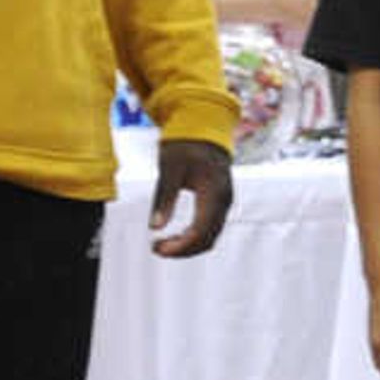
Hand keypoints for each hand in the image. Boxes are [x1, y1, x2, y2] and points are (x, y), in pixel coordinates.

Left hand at [151, 136, 233, 257]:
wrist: (204, 129)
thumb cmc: (185, 145)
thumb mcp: (170, 169)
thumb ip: (164, 198)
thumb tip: (154, 228)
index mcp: (214, 193)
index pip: (199, 231)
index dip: (179, 246)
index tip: (156, 248)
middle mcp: (224, 202)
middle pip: (207, 240)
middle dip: (182, 249)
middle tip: (156, 249)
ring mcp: (224, 203)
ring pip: (210, 237)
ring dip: (188, 246)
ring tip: (162, 245)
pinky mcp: (220, 203)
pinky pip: (210, 229)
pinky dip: (193, 238)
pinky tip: (176, 236)